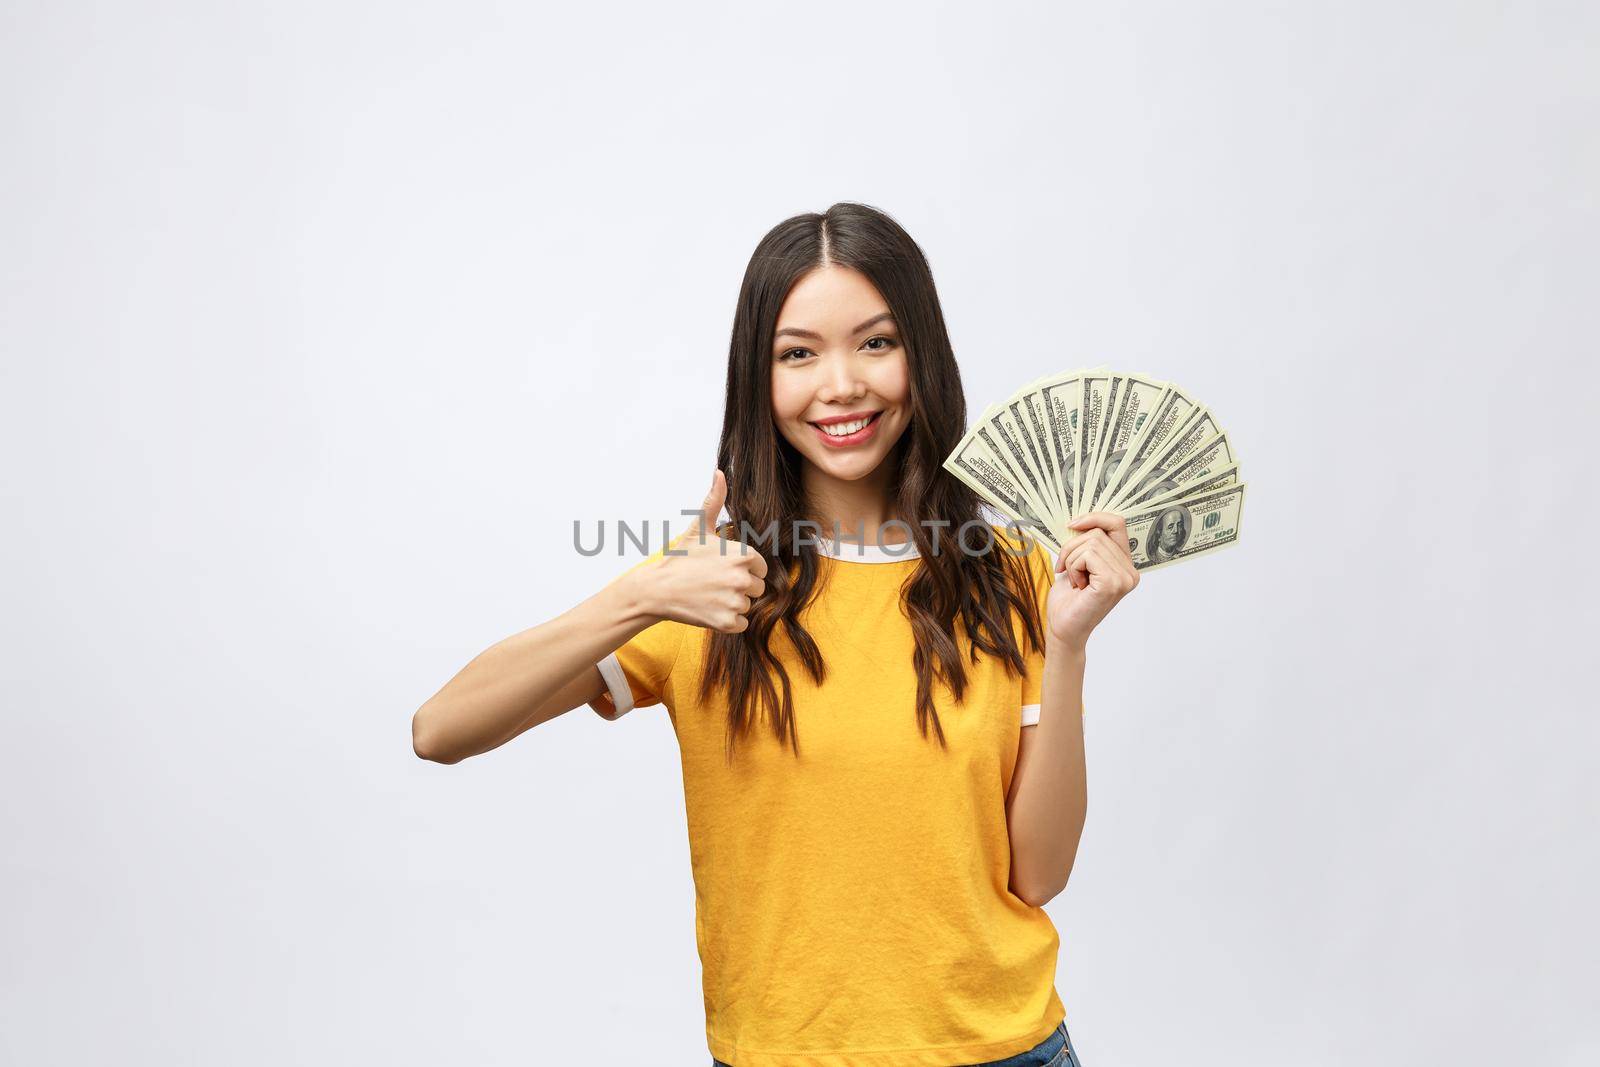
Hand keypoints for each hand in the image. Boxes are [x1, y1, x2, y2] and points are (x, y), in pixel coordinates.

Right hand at [638, 469, 767, 632]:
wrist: (657, 589)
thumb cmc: (680, 558)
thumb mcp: (698, 527)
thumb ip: (714, 499)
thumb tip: (719, 471)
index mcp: (744, 555)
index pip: (760, 568)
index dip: (742, 569)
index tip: (720, 569)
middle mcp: (743, 578)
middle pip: (756, 588)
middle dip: (738, 587)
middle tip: (713, 583)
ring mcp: (735, 602)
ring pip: (747, 605)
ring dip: (731, 603)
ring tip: (708, 595)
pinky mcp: (727, 622)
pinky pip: (741, 624)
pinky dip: (727, 621)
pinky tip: (709, 609)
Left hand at [1047, 511, 1139, 650]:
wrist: (1063, 629)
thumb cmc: (1068, 599)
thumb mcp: (1078, 563)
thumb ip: (1087, 543)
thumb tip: (1080, 520)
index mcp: (1125, 565)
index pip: (1117, 524)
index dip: (1094, 517)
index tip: (1072, 525)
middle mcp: (1130, 572)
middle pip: (1098, 533)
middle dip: (1072, 547)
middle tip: (1065, 569)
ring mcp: (1124, 578)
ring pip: (1091, 543)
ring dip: (1071, 559)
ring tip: (1073, 580)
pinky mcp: (1113, 583)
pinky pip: (1087, 555)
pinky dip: (1073, 567)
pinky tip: (1076, 585)